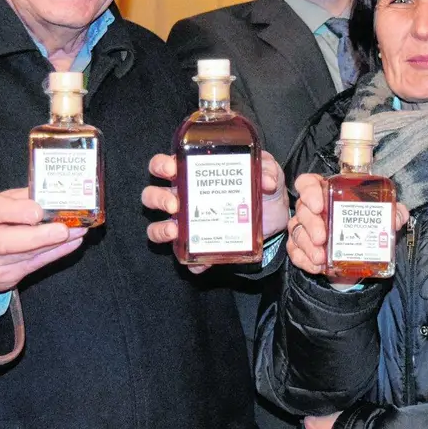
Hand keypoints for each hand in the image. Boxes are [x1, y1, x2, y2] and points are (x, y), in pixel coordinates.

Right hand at [0, 188, 85, 295]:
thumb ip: (18, 199)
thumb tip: (52, 194)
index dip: (16, 212)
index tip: (38, 211)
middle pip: (7, 242)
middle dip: (38, 236)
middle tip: (63, 229)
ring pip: (26, 255)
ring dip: (55, 243)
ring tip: (78, 230)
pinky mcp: (5, 277)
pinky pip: (34, 265)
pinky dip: (55, 253)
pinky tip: (72, 243)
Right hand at [141, 150, 286, 272]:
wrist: (276, 220)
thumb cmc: (262, 190)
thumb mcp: (268, 173)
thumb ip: (268, 169)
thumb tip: (266, 180)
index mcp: (193, 175)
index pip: (163, 166)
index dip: (161, 165)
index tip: (172, 169)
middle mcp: (184, 199)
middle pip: (152, 196)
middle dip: (157, 198)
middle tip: (175, 204)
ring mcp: (188, 225)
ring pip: (157, 227)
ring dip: (161, 230)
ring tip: (175, 231)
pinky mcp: (199, 248)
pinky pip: (187, 258)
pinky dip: (191, 263)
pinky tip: (202, 263)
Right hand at [286, 174, 409, 281]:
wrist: (359, 255)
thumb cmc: (365, 226)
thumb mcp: (381, 218)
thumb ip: (392, 213)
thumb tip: (398, 215)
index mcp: (327, 193)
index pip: (308, 183)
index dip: (309, 191)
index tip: (319, 205)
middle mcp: (312, 209)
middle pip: (302, 209)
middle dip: (311, 224)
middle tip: (322, 238)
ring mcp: (304, 229)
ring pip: (297, 232)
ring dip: (307, 246)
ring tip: (321, 257)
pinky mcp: (301, 248)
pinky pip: (295, 252)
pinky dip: (304, 260)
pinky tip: (316, 266)